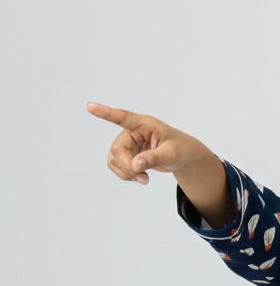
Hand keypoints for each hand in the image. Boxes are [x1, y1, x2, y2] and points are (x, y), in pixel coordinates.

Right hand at [87, 103, 207, 183]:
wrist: (183, 156)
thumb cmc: (180, 149)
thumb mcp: (171, 154)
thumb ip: (154, 158)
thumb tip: (135, 165)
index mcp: (145, 124)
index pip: (123, 117)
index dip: (106, 113)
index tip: (90, 106)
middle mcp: (133, 131)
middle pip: (118, 149)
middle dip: (127, 166)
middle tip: (144, 179)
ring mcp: (128, 142)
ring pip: (114, 159)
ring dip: (126, 173)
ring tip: (145, 179)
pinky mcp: (127, 153)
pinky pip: (116, 165)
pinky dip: (126, 175)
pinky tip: (140, 177)